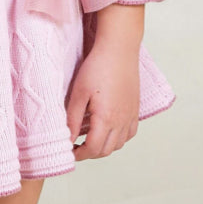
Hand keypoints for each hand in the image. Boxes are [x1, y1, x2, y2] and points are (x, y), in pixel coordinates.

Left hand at [66, 41, 139, 160]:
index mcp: (106, 118)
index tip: (69, 151)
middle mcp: (121, 120)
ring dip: (103, 147)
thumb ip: (72, 121)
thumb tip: (67, 140)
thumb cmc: (96, 68)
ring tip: (89, 139)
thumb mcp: (78, 95)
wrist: (119, 49)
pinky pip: (129, 134)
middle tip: (76, 147)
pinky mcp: (135, 109)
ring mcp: (131, 115)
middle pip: (105, 150)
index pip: (92, 149)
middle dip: (89, 153)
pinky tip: (107, 131)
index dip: (79, 154)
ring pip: (118, 145)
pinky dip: (118, 139)